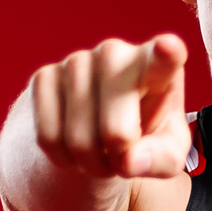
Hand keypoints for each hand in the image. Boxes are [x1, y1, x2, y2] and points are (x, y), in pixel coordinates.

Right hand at [31, 34, 190, 177]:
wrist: (102, 127)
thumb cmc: (147, 136)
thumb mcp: (167, 154)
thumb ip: (161, 160)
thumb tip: (129, 160)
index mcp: (159, 67)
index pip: (164, 59)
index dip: (165, 54)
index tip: (168, 47)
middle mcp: (116, 53)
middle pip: (115, 133)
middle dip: (117, 160)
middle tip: (123, 156)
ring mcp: (76, 60)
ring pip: (78, 141)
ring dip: (91, 163)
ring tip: (102, 150)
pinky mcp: (43, 76)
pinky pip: (48, 138)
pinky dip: (63, 157)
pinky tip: (75, 144)